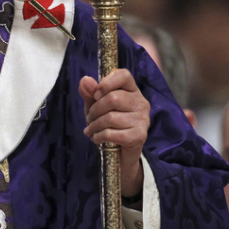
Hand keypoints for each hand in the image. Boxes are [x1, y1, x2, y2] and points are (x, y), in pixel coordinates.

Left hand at [79, 69, 149, 197]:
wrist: (118, 153)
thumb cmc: (107, 123)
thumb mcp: (95, 105)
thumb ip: (89, 92)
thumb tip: (85, 80)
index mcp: (131, 90)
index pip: (123, 75)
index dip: (106, 82)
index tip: (96, 94)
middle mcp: (141, 103)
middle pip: (113, 98)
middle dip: (94, 110)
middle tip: (89, 119)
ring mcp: (143, 120)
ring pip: (111, 117)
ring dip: (94, 125)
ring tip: (91, 130)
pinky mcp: (140, 136)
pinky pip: (113, 133)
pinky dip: (99, 136)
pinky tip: (97, 138)